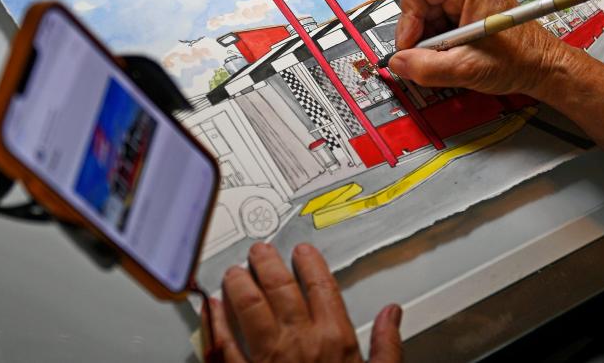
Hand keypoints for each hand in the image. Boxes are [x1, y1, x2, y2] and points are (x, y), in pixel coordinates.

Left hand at [205, 242, 401, 362]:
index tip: (302, 251)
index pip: (321, 286)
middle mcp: (299, 342)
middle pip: (280, 288)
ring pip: (248, 307)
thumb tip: (392, 314)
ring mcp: (268, 360)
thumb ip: (386, 346)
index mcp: (334, 339)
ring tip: (234, 271)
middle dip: (267, 263)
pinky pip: (223, 345)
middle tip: (259, 251)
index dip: (309, 263)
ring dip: (239, 284)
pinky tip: (211, 308)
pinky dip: (215, 322)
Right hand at [390, 0, 578, 99]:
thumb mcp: (467, 68)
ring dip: (428, 38)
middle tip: (430, 56)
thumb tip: (397, 63)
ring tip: (448, 56)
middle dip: (418, 31)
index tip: (412, 46)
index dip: (408, 20)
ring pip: (424, 12)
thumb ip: (427, 67)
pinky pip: (437, 19)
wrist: (543, 66)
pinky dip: (437, 39)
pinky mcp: (467, 6)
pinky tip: (452, 53)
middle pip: (417, 0)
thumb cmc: (520, 59)